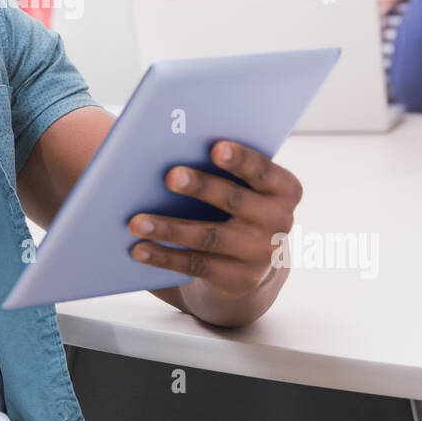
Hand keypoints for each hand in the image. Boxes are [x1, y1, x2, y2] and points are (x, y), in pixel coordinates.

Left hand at [126, 141, 301, 315]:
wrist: (251, 259)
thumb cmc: (237, 203)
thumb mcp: (244, 184)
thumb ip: (225, 165)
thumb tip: (172, 142)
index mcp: (284, 189)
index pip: (263, 171)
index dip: (241, 159)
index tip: (215, 148)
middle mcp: (279, 222)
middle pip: (234, 201)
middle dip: (202, 187)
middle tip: (170, 176)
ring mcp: (260, 254)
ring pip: (209, 237)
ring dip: (170, 228)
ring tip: (137, 221)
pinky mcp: (237, 279)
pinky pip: (196, 265)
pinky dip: (164, 257)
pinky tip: (139, 249)